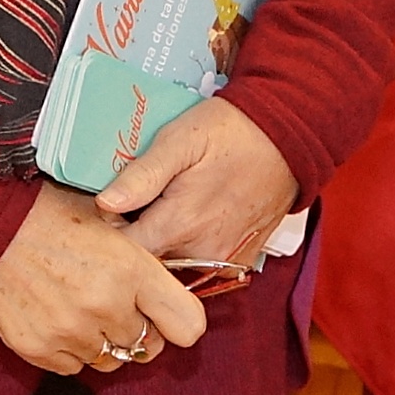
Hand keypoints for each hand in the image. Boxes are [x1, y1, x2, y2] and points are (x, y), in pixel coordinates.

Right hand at [0, 182, 209, 374]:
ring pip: (111, 359)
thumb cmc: (43, 212)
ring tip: (79, 307)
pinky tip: (54, 316)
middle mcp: (106, 307)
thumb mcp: (105, 218)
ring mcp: (70, 333)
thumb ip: (140, 258)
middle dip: (137, 327)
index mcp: (130, 269)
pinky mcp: (38, 348)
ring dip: (103, 340)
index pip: (189, 326)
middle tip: (113, 303)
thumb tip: (165, 284)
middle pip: (148, 346)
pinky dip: (69, 348)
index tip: (163, 310)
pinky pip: (73, 366)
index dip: (178, 319)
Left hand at [95, 95, 295, 270]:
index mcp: (180, 224)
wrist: (289, 137)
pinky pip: (203, 262)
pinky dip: (191, 245)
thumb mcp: (178, 141)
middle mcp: (203, 250)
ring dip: (163, 240)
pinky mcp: (241, 257)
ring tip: (164, 203)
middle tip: (135, 200)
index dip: (110, 229)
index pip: (126, 250)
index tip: (109, 207)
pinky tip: (192, 214)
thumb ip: (141, 176)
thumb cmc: (231, 132)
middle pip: (149, 259)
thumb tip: (105, 203)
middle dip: (135, 235)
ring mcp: (225, 257)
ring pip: (175, 262)